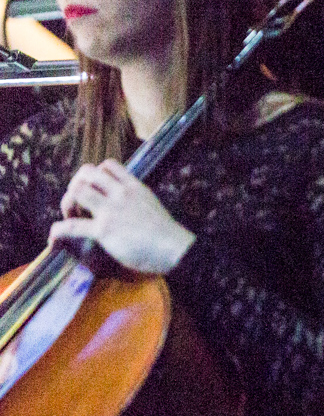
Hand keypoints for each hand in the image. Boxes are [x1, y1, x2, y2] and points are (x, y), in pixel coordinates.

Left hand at [49, 159, 194, 273]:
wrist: (176, 250)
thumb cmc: (168, 234)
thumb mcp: (152, 206)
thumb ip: (136, 200)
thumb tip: (127, 205)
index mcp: (134, 187)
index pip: (108, 165)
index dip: (94, 174)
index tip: (94, 188)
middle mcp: (120, 194)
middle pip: (86, 173)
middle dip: (76, 184)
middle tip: (78, 202)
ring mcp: (111, 211)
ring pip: (77, 192)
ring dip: (67, 203)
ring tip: (70, 216)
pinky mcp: (104, 230)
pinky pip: (72, 226)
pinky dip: (58, 230)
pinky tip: (55, 236)